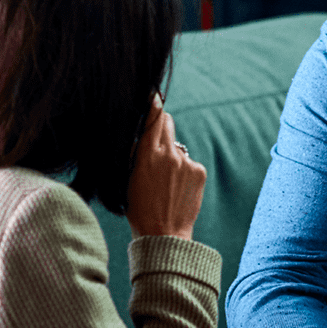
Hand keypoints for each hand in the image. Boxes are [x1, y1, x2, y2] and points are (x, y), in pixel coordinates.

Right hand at [126, 95, 206, 240]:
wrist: (164, 235)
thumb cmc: (139, 208)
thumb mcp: (127, 177)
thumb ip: (135, 152)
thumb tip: (140, 132)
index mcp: (147, 154)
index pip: (152, 116)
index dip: (152, 102)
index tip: (152, 92)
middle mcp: (169, 153)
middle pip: (167, 123)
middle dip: (160, 127)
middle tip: (154, 142)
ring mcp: (186, 162)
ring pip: (177, 146)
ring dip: (171, 155)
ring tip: (163, 181)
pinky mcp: (199, 171)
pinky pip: (188, 161)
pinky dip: (183, 170)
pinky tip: (176, 188)